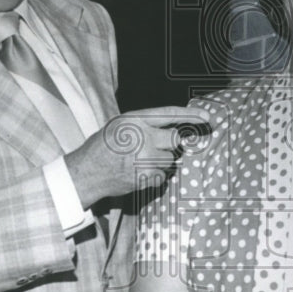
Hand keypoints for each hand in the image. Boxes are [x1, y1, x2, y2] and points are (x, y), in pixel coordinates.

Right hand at [65, 106, 209, 207]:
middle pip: (175, 140)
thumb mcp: (120, 125)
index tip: (207, 118)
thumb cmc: (104, 146)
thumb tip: (174, 129)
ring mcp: (144, 158)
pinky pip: (163, 176)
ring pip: (170, 160)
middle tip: (153, 147)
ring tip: (140, 161)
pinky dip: (155, 176)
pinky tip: (139, 173)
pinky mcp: (144, 177)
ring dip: (161, 162)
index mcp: (135, 120)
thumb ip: (145, 123)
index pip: (169, 114)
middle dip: (169, 145)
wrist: (86, 172)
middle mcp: (141, 136)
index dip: (190, 116)